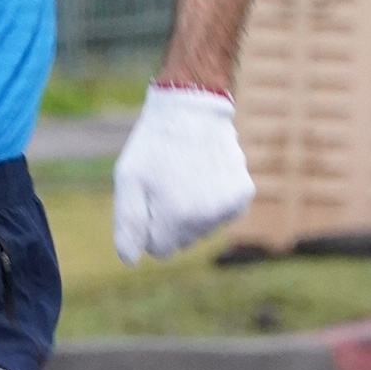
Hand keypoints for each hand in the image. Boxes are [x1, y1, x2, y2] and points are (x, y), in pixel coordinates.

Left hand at [113, 85, 253, 262]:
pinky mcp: (242, 195)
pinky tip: (206, 173)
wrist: (193, 108)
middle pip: (183, 242)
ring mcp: (227, 206)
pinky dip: (213, 199)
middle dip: (172, 220)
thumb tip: (130, 261)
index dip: (150, 226)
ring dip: (193, 209)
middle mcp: (205, 217)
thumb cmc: (154, 146)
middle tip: (167, 182)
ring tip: (186, 174)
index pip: (159, 250)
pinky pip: (222, 214)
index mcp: (174, 216)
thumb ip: (128, 224)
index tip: (149, 199)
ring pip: (203, 229)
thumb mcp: (128, 180)